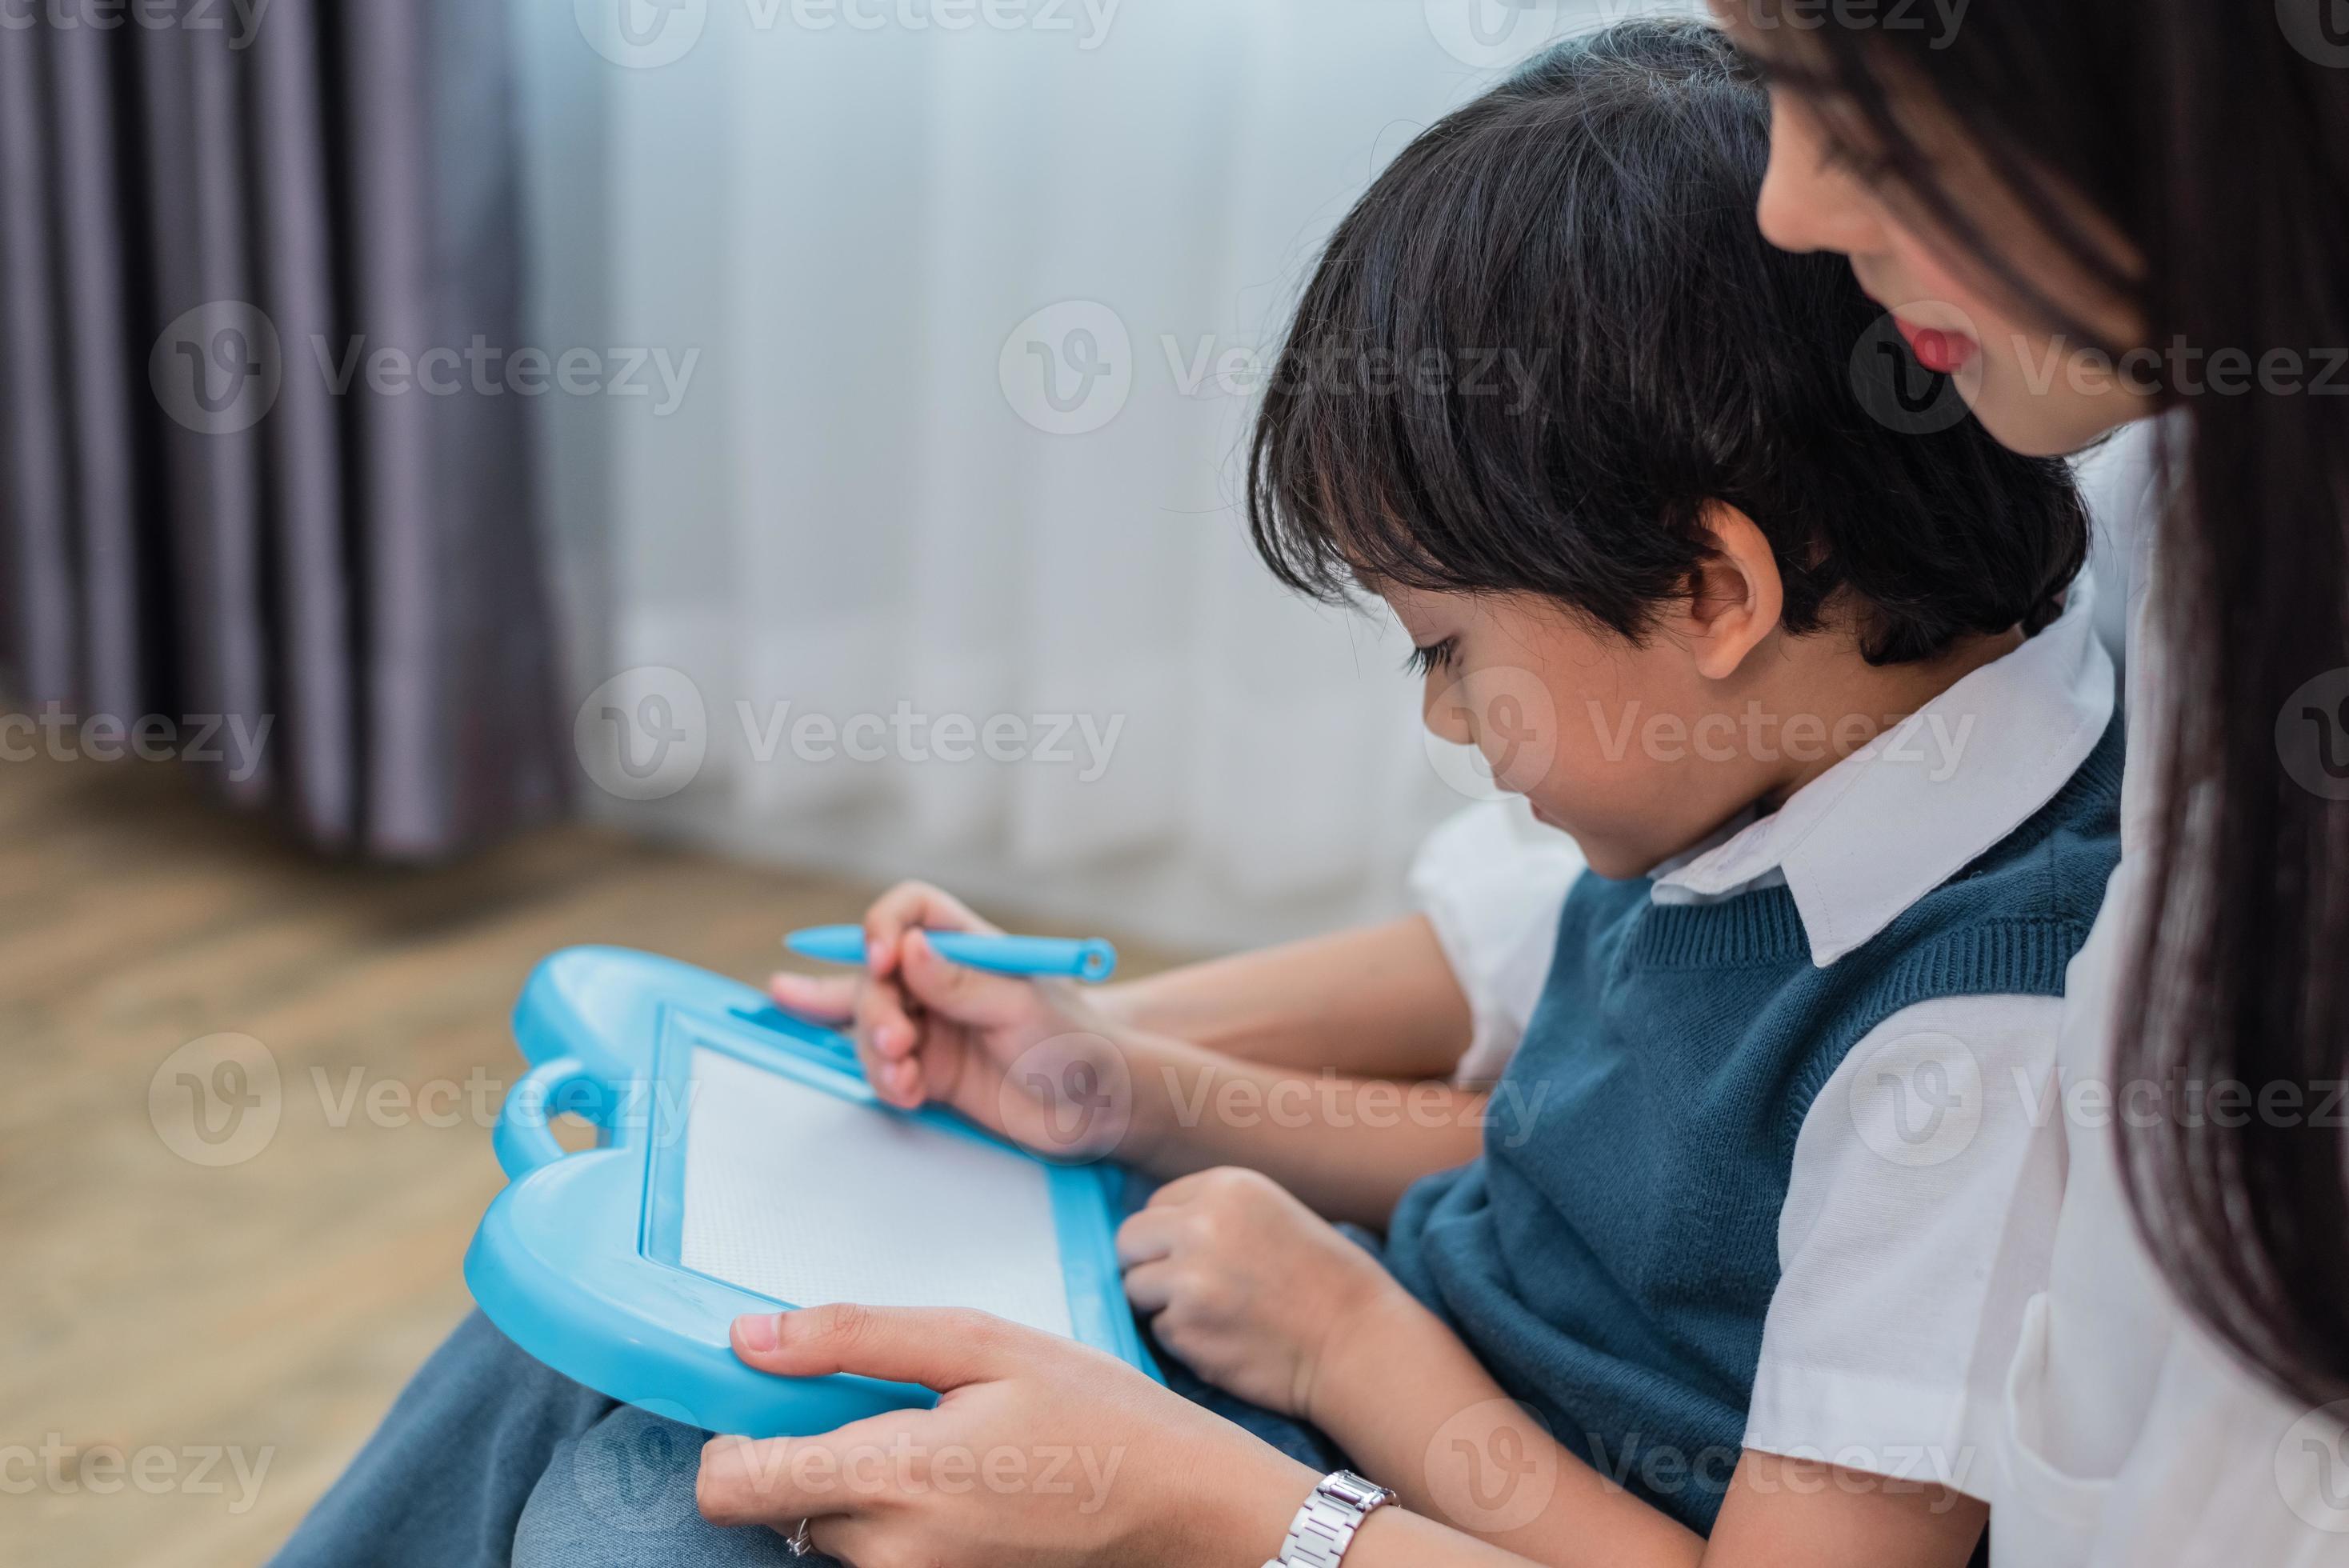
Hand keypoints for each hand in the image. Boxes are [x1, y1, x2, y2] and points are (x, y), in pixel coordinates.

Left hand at [698, 1304, 1317, 1567]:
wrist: (1186, 1510)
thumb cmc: (1098, 1416)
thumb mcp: (983, 1341)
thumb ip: (855, 1338)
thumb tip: (750, 1338)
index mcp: (895, 1475)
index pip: (731, 1487)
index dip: (726, 1437)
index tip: (765, 1395)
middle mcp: (891, 1551)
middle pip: (779, 1504)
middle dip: (810, 1448)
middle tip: (887, 1401)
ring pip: (830, 1529)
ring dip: (858, 1479)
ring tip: (945, 1434)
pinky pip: (880, 1553)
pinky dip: (898, 1511)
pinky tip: (965, 1474)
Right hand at [771, 881, 1139, 1160]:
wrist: (1097, 1109)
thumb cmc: (1075, 1042)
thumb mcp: (1021, 1009)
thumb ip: (961, 983)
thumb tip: (909, 947)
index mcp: (971, 946)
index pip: (912, 911)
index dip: (886, 925)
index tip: (882, 959)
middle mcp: (943, 979)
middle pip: (879, 973)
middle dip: (875, 1007)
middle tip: (896, 1042)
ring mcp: (934, 1025)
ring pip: (873, 1022)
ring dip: (875, 1049)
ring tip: (903, 1078)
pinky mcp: (929, 1069)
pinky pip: (886, 1067)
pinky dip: (887, 1080)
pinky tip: (910, 1094)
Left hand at [1117, 1167, 1400, 1418]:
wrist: (1359, 1342)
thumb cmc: (1326, 1282)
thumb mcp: (1270, 1215)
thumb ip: (1212, 1214)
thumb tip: (1152, 1232)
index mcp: (1225, 1187)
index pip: (1155, 1204)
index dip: (1170, 1236)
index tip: (1197, 1259)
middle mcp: (1199, 1224)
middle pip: (1129, 1241)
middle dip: (1148, 1266)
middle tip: (1185, 1291)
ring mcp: (1188, 1278)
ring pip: (1135, 1289)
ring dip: (1163, 1306)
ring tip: (1216, 1316)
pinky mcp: (1185, 1329)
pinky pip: (1158, 1332)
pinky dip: (1183, 1341)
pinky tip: (1227, 1340)